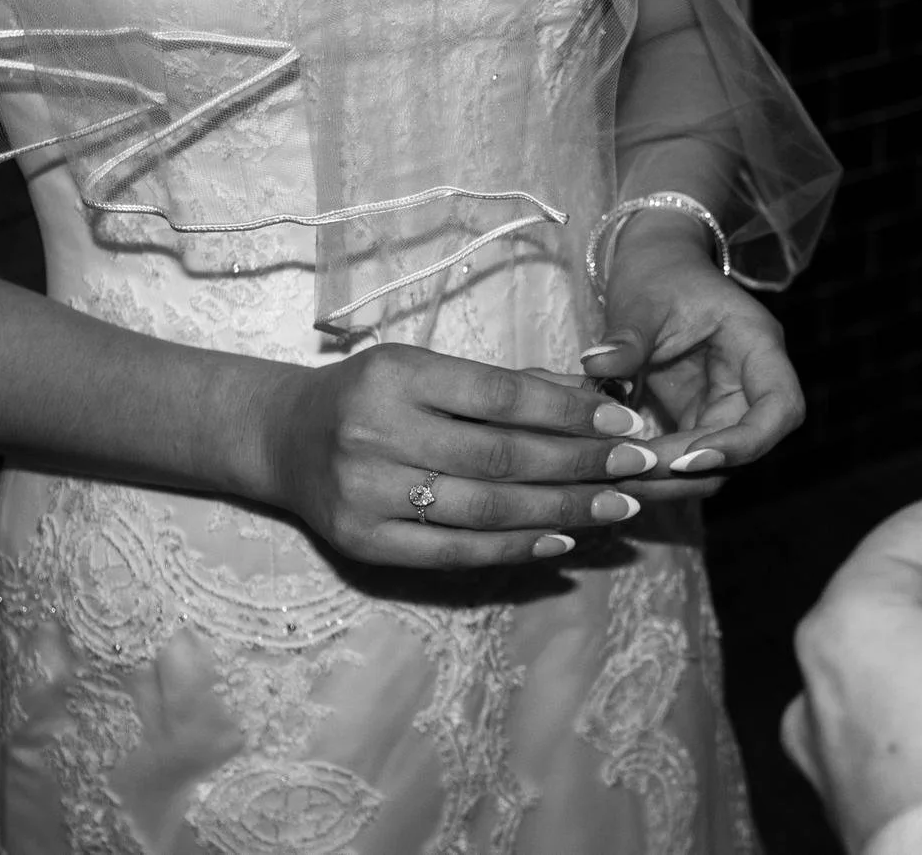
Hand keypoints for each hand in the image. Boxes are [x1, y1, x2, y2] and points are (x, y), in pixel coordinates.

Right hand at [250, 343, 660, 567]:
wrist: (282, 438)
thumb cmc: (372, 394)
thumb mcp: (426, 369)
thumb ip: (504, 384)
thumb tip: (595, 397)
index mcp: (396, 375)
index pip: (501, 396)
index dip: (570, 412)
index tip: (625, 422)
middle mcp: (377, 432)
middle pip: (502, 457)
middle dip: (581, 463)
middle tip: (638, 467)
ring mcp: (367, 493)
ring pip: (486, 509)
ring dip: (563, 510)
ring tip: (617, 505)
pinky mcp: (364, 542)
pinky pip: (455, 552)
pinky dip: (516, 548)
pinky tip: (562, 540)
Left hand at [581, 212, 805, 500]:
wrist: (657, 269)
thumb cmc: (661, 275)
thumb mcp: (643, 299)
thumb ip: (627, 336)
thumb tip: (595, 363)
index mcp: (758, 346)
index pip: (781, 408)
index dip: (744, 443)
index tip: (688, 458)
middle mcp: (752, 384)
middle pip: (747, 448)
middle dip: (692, 471)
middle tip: (630, 472)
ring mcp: (727, 405)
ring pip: (716, 465)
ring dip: (670, 479)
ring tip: (614, 476)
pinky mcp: (698, 420)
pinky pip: (686, 458)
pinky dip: (654, 469)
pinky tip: (614, 469)